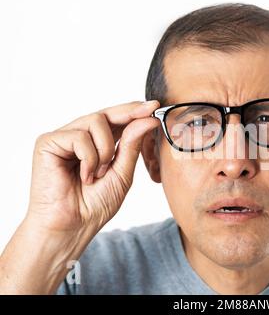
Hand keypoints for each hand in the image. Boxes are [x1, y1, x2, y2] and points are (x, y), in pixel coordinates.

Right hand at [27, 100, 160, 233]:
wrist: (72, 226)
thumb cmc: (95, 204)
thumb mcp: (122, 173)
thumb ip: (132, 146)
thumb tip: (148, 119)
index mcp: (97, 144)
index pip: (116, 121)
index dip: (135, 111)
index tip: (155, 106)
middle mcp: (79, 137)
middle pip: (107, 113)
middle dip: (129, 113)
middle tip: (150, 110)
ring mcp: (63, 138)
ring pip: (96, 121)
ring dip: (106, 149)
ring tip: (99, 173)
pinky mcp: (47, 142)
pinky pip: (79, 137)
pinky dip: (89, 158)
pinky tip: (84, 176)